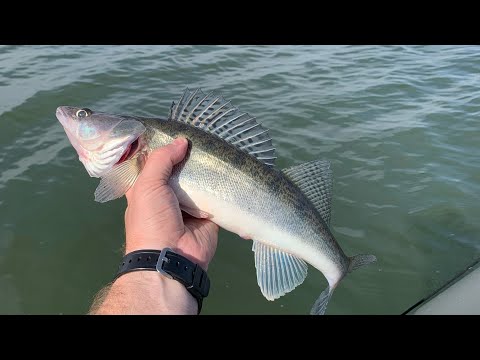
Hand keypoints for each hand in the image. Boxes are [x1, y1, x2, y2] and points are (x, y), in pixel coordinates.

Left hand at [124, 138, 218, 270]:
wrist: (173, 257)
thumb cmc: (151, 220)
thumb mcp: (147, 185)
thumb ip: (162, 160)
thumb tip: (182, 141)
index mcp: (145, 188)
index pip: (150, 162)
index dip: (157, 146)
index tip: (171, 127)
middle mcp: (166, 194)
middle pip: (177, 168)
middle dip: (186, 154)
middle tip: (201, 133)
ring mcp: (188, 203)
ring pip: (198, 180)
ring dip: (206, 168)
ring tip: (218, 144)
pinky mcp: (208, 212)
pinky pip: (216, 195)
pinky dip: (222, 185)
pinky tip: (230, 166)